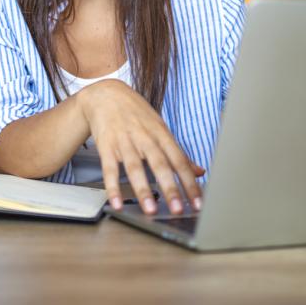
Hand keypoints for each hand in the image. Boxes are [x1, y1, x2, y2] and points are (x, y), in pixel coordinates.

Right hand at [76, 79, 204, 214]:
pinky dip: (112, 187)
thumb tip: (199, 171)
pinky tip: (116, 203)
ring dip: (143, 189)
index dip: (190, 182)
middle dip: (170, 188)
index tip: (198, 203)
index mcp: (161, 134)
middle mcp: (144, 137)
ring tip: (150, 210)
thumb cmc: (136, 113)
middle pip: (159, 164)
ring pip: (135, 167)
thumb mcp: (159, 128)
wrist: (106, 94)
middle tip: (178, 209)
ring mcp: (124, 141)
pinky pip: (109, 169)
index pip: (179, 160)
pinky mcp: (106, 145)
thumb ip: (177, 152)